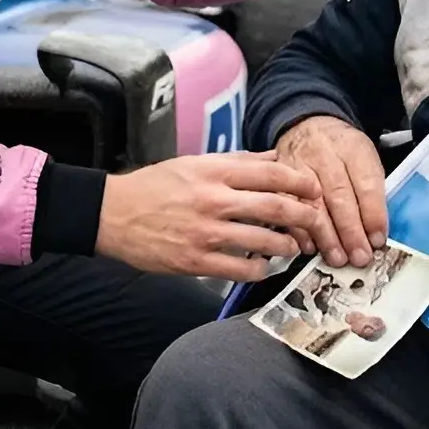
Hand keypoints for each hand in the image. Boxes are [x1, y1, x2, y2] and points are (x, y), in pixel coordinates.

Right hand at [94, 152, 323, 281]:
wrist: (113, 214)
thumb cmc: (154, 186)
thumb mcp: (194, 163)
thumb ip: (236, 162)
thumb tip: (273, 158)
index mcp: (214, 172)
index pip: (270, 174)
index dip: (300, 181)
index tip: (313, 189)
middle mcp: (213, 200)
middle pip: (275, 207)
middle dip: (304, 216)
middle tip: (315, 221)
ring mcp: (205, 233)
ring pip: (263, 241)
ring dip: (286, 246)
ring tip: (292, 247)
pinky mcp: (195, 261)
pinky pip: (240, 269)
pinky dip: (258, 270)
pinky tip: (262, 266)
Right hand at [275, 115, 387, 267]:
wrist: (307, 125)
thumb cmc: (342, 150)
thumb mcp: (365, 157)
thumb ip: (371, 190)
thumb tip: (375, 232)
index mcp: (353, 148)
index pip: (366, 183)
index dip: (373, 214)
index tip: (377, 239)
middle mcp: (325, 154)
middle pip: (339, 195)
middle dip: (350, 231)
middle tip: (359, 256)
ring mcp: (299, 165)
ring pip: (312, 203)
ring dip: (326, 236)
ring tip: (337, 258)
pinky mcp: (280, 177)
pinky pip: (287, 205)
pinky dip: (298, 229)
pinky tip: (309, 246)